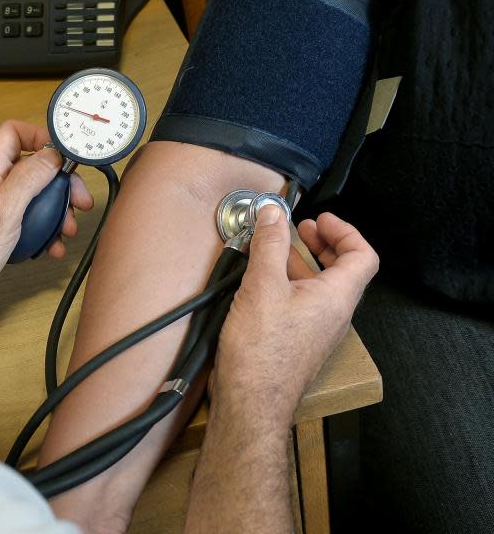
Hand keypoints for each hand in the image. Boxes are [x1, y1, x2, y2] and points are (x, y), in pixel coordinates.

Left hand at [0, 120, 93, 311]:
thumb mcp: (3, 211)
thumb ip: (28, 178)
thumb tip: (52, 155)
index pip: (14, 133)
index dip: (42, 137)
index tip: (66, 156)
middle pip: (31, 166)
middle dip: (59, 183)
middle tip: (79, 201)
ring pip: (33, 194)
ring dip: (55, 210)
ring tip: (68, 229)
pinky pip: (27, 217)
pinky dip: (43, 228)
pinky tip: (52, 245)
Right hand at [211, 206, 378, 425]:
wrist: (252, 401)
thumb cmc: (261, 350)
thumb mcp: (262, 286)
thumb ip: (270, 245)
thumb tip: (273, 213)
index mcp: (337, 297)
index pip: (362, 256)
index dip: (345, 231)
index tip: (320, 219)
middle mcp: (334, 315)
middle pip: (344, 270)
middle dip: (323, 244)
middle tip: (302, 229)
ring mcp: (317, 331)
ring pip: (320, 288)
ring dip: (302, 263)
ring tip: (275, 251)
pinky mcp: (299, 343)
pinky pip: (304, 305)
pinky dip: (290, 284)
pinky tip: (262, 283)